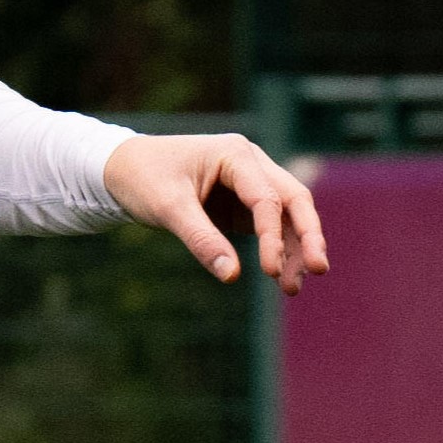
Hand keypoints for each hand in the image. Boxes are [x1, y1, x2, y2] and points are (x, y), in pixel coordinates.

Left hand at [104, 131, 326, 289]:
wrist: (123, 169)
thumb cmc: (144, 179)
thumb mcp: (168, 209)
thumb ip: (201, 239)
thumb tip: (232, 276)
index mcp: (235, 155)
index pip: (268, 198)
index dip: (273, 236)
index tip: (271, 271)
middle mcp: (251, 165)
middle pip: (295, 199)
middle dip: (309, 236)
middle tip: (320, 269)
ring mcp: (251, 184)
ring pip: (289, 216)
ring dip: (296, 249)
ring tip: (294, 288)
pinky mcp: (244, 205)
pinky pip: (272, 227)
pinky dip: (280, 250)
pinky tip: (284, 278)